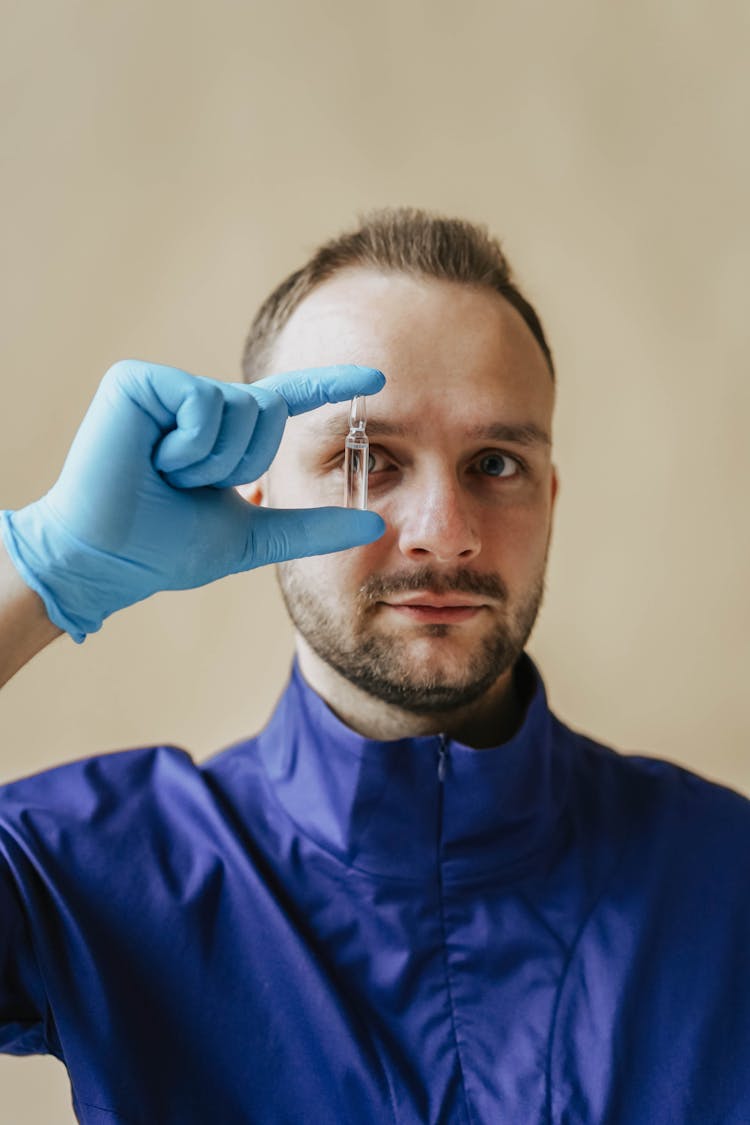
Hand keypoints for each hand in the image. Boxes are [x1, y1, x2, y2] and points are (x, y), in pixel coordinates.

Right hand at [0, 360, 385, 640]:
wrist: (108, 560)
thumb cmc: (166, 548)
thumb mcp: (253, 536)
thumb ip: (311, 527)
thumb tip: (373, 526)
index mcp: (227, 433)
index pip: (290, 402)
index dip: (332, 385)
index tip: (379, 377)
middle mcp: (203, 403)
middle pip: (268, 414)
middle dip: (238, 465)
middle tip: (188, 486)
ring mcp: (171, 388)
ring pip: (238, 409)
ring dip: (208, 462)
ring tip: (163, 475)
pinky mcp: (140, 381)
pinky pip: (202, 405)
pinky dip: (186, 447)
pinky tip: (150, 460)